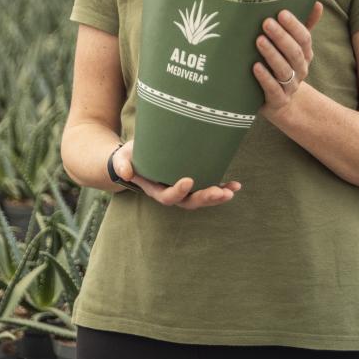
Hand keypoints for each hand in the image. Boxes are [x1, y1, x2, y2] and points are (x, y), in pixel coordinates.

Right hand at [111, 139, 241, 210]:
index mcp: (154, 189)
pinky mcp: (193, 183)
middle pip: (189, 202)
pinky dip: (222, 188)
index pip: (167, 197)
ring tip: (232, 191)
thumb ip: (122, 164)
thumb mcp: (122, 157)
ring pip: (201, 198)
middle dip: (205, 198)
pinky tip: (236, 186)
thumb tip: (125, 172)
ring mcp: (183, 189)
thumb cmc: (129, 157)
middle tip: (220, 192)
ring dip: (217, 196)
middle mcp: (170, 192)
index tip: (188, 180)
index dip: (178, 191)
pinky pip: (208, 188)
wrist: (135, 158)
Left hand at [253, 1, 323, 113]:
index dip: (294, 26)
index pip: (304, 38)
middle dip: (281, 37)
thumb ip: (303, 26)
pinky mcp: (278, 101)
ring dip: (272, 55)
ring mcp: (290, 87)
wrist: (281, 104)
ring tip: (259, 41)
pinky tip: (255, 67)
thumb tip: (317, 3)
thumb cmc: (283, 67)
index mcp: (305, 55)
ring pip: (284, 70)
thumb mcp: (293, 47)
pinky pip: (273, 89)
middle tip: (266, 23)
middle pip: (294, 53)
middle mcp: (300, 70)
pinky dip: (265, 78)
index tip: (281, 13)